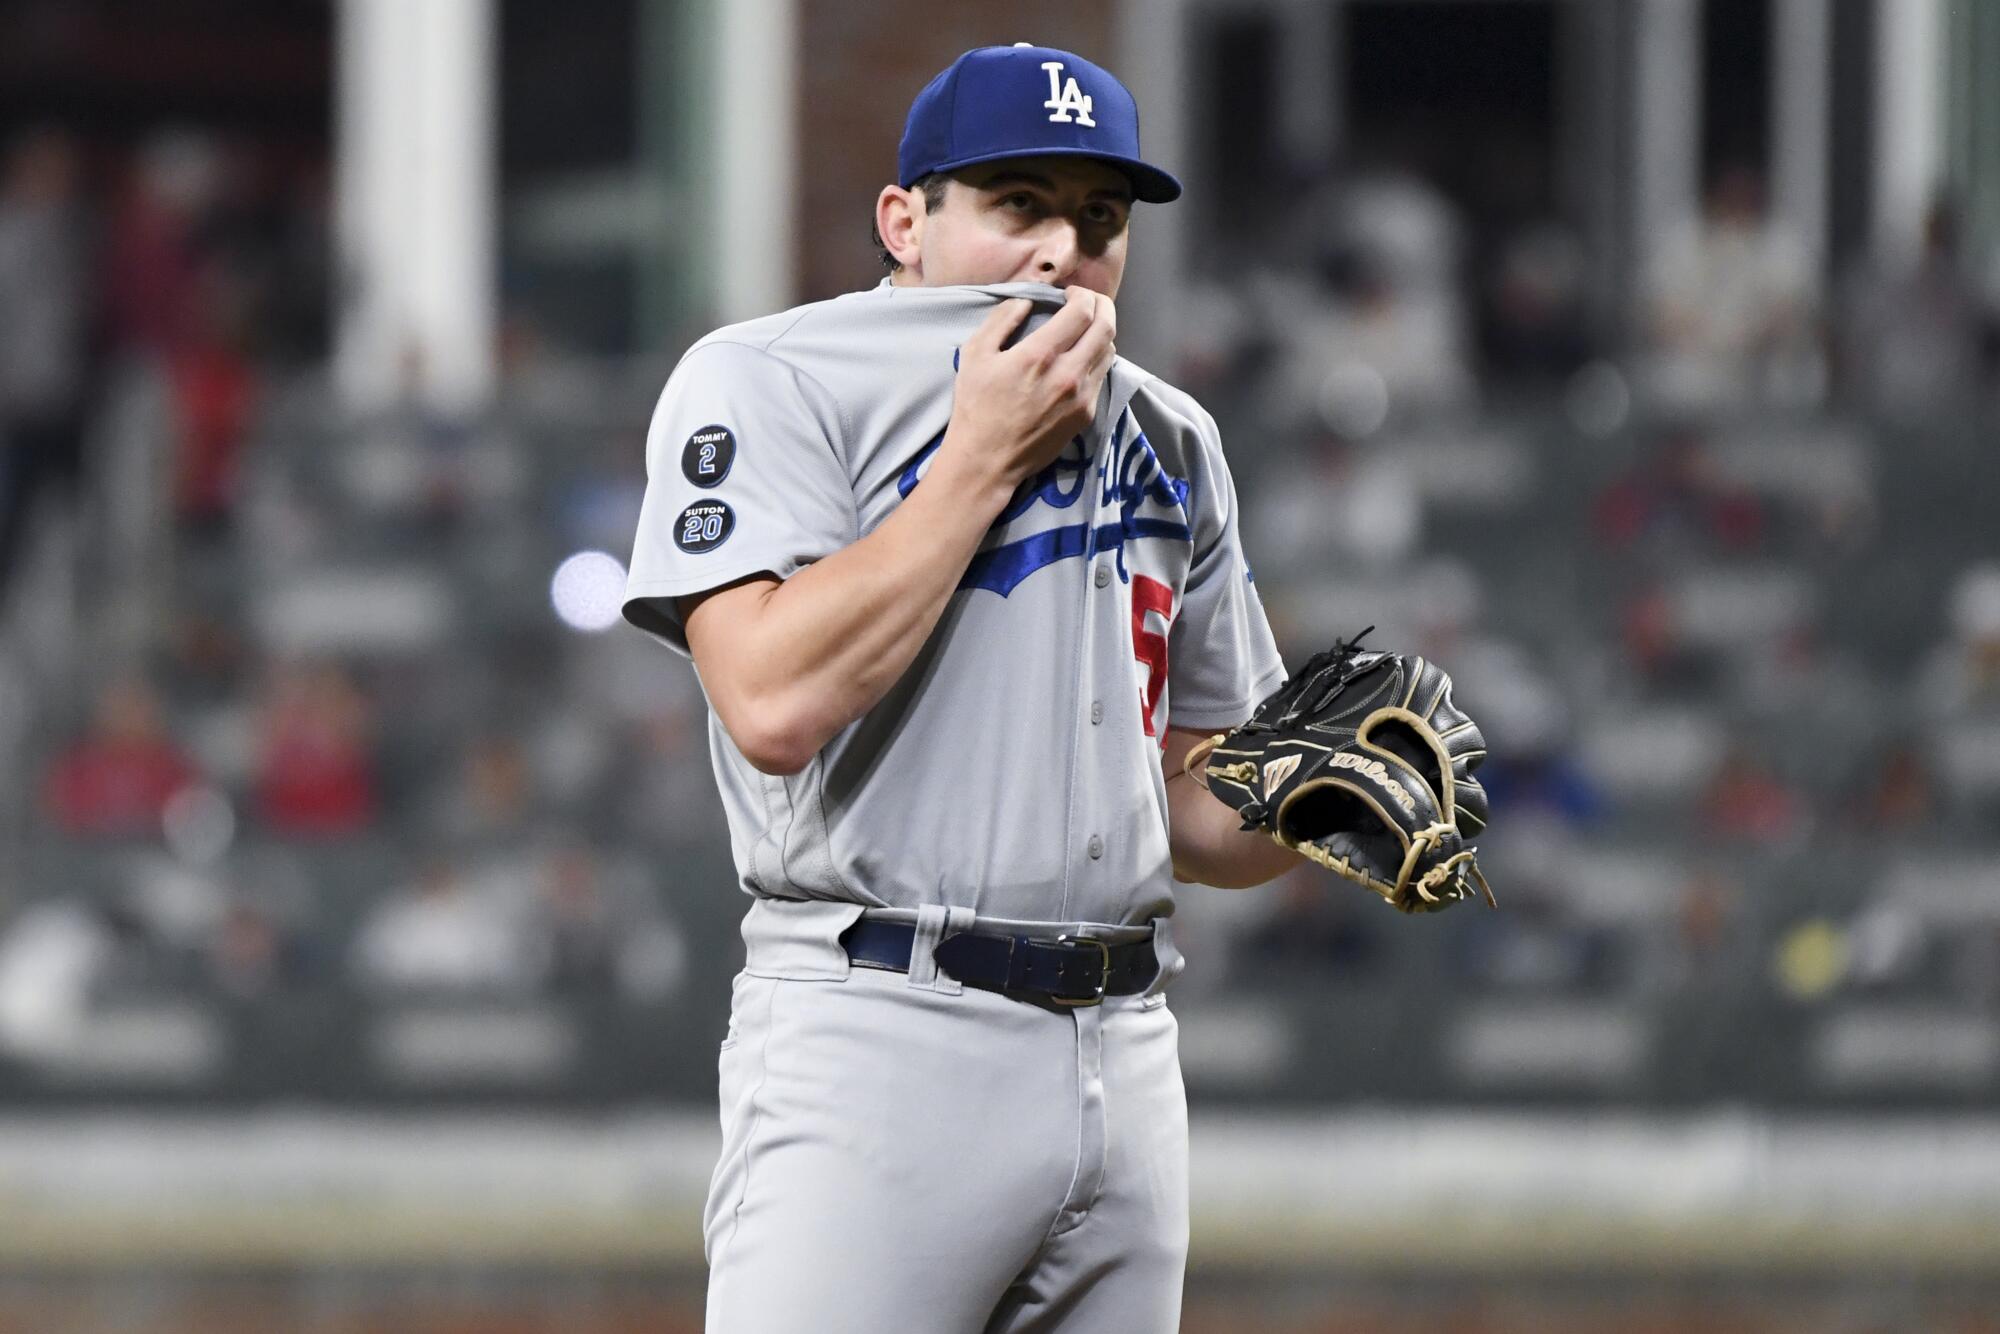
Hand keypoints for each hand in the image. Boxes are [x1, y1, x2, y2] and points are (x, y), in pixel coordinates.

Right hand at [936, 287, 1116, 497]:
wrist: (987, 461)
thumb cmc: (976, 406)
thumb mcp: (975, 354)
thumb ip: (1001, 320)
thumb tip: (1026, 301)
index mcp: (1040, 355)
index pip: (1082, 311)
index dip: (1081, 294)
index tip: (1069, 294)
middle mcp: (1068, 374)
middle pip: (1106, 326)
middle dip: (1101, 306)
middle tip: (1087, 303)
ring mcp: (1082, 397)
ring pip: (1109, 351)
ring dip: (1101, 332)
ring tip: (1084, 330)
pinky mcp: (1086, 415)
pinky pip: (1102, 376)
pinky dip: (1096, 359)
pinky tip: (1079, 359)